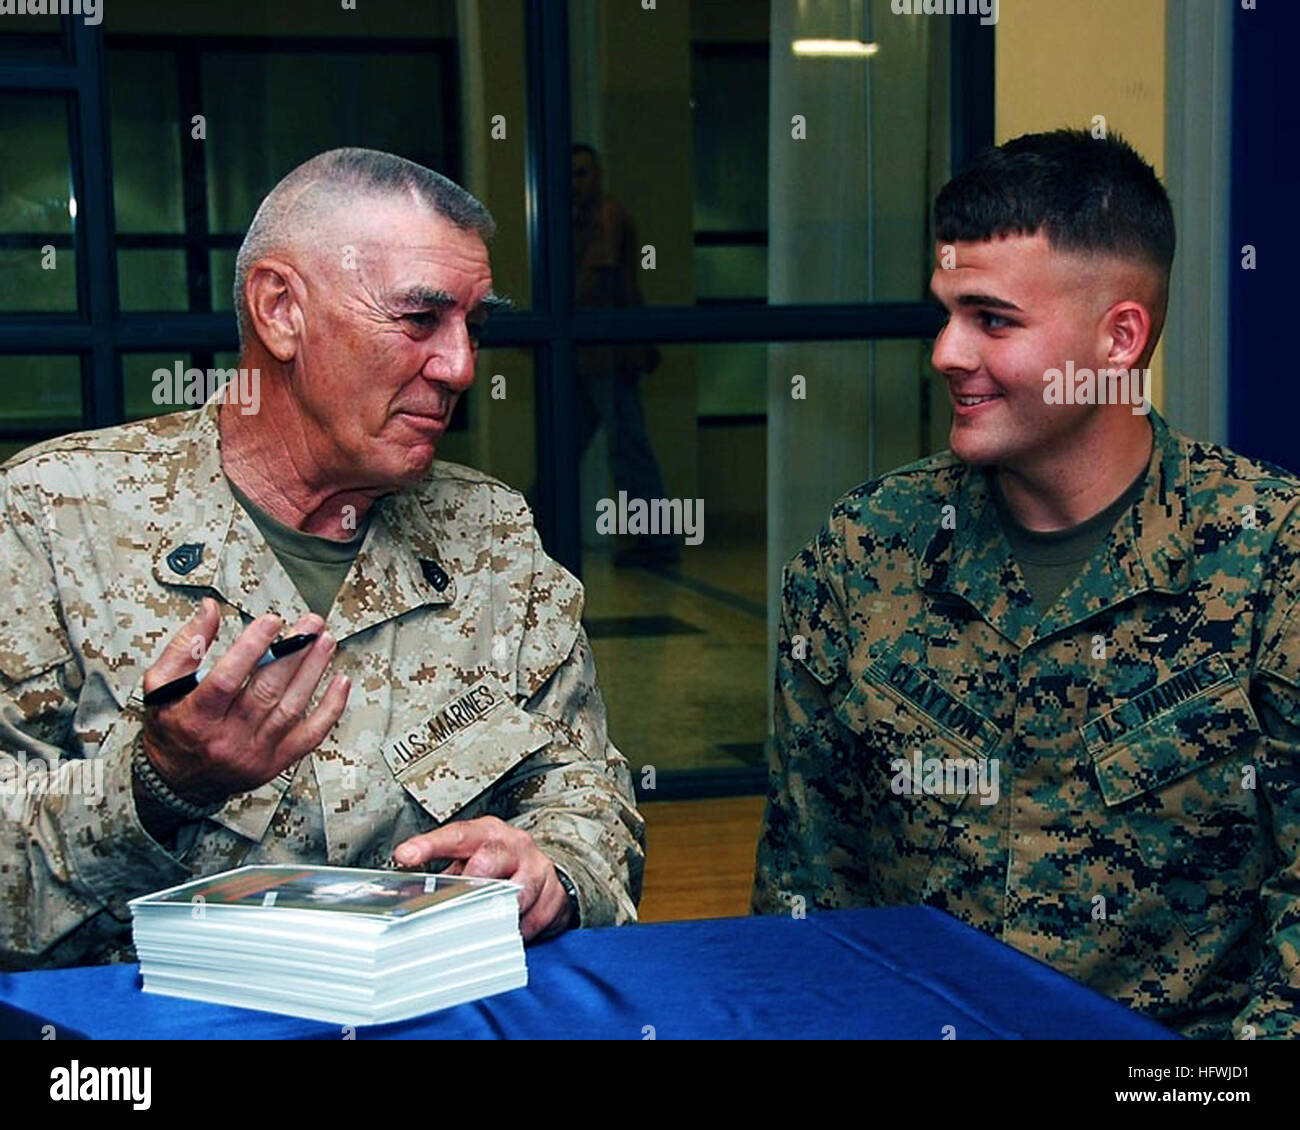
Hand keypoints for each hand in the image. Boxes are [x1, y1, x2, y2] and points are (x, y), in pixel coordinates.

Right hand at [141, 599, 349, 803]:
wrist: (178, 781)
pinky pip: (311, 735)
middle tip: (311, 624)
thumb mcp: (160, 686)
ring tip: (326, 642)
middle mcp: (226, 739)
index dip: (252, 648)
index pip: (227, 679)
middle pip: (266, 691)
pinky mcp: (275, 762)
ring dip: (313, 672)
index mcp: (196, 718)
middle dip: (293, 653)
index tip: (271, 621)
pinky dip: (330, 708)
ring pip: (292, 708)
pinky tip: (341, 682)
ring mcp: (254, 753)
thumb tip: (210, 609)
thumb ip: (185, 646)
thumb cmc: (171, 727)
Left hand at [392, 816, 572, 940]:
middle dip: (470, 883)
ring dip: (496, 912)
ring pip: (514, 894)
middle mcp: (514, 844)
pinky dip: (517, 930)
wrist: (549, 872)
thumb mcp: (471, 860)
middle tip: (458, 901)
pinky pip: (532, 919)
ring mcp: (537, 867)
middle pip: (487, 861)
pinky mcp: (554, 893)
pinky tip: (510, 928)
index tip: (405, 855)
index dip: (429, 845)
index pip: (456, 835)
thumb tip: (407, 892)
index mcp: (488, 832)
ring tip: (485, 922)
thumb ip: (444, 873)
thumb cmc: (501, 865)